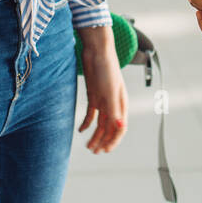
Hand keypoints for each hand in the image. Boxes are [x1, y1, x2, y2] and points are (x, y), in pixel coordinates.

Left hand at [77, 26, 127, 153]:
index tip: (104, 151)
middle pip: (109, 127)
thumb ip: (114, 111)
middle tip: (93, 151)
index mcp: (121, 104)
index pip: (119, 128)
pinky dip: (87, 123)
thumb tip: (120, 129)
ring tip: (88, 146)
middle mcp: (113, 104)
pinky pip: (91, 113)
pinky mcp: (94, 95)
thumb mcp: (109, 92)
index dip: (113, 140)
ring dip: (95, 135)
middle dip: (102, 141)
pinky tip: (80, 130)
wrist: (96, 51)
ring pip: (100, 122)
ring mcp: (103, 100)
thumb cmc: (106, 69)